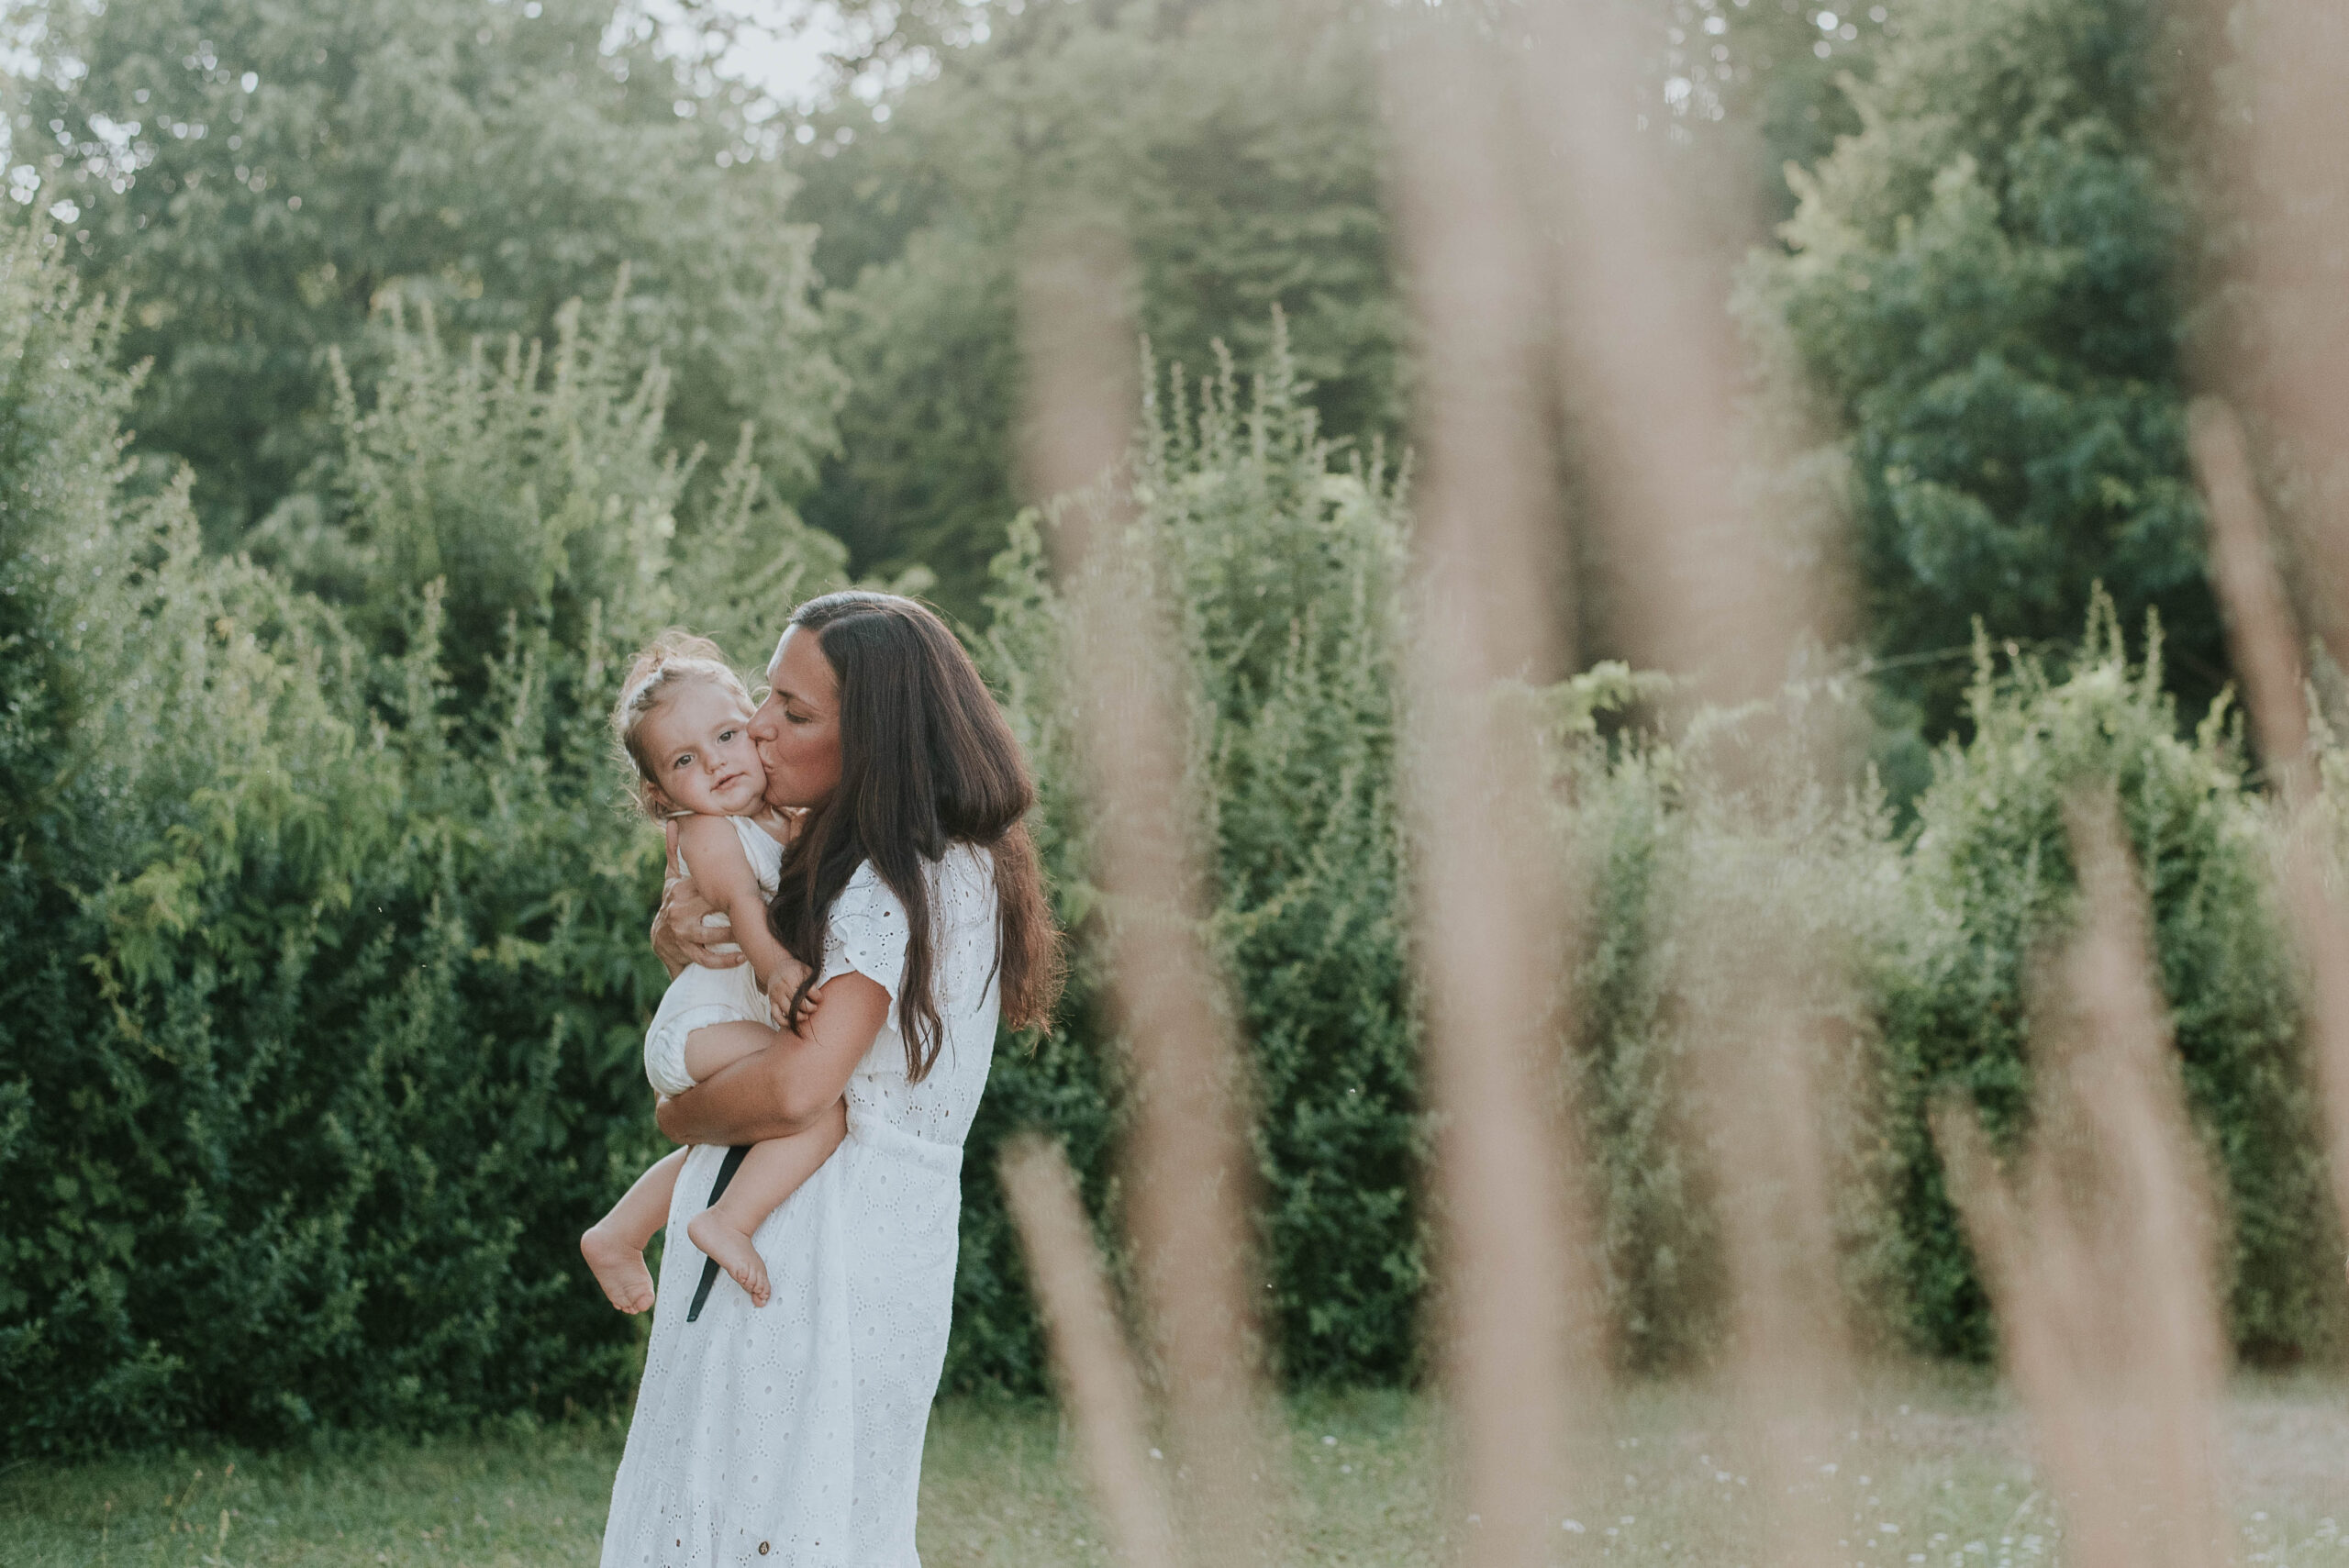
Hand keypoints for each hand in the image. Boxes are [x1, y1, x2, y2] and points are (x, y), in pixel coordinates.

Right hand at [650, 820, 743, 976]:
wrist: (660, 938)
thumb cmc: (674, 900)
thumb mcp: (673, 877)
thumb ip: (674, 850)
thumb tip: (673, 821)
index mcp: (680, 889)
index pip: (708, 885)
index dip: (730, 886)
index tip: (751, 883)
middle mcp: (679, 911)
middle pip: (714, 910)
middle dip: (737, 911)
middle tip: (762, 908)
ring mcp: (681, 934)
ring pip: (712, 936)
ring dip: (735, 937)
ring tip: (754, 933)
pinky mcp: (686, 953)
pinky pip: (708, 959)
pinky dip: (726, 960)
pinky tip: (743, 957)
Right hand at [766, 961, 821, 1030]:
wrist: (775, 968)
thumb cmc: (795, 970)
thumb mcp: (805, 969)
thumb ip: (812, 981)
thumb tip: (818, 995)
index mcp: (793, 978)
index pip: (808, 991)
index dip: (817, 997)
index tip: (820, 998)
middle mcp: (783, 987)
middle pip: (798, 1003)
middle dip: (810, 1008)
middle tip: (815, 1008)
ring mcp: (776, 996)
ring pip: (788, 1011)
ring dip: (799, 1017)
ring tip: (806, 1016)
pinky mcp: (772, 1002)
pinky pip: (776, 1016)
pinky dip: (784, 1022)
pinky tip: (793, 1022)